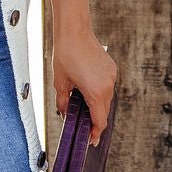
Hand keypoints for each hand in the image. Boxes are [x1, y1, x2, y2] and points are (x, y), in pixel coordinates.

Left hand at [51, 30, 117, 145]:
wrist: (74, 31)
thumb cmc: (65, 55)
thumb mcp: (60, 82)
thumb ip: (63, 102)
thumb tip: (65, 114)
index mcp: (95, 92)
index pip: (99, 120)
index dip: (95, 133)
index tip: (92, 140)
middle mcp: (107, 86)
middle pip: (104, 111)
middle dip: (95, 120)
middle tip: (85, 127)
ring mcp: (111, 76)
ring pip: (106, 99)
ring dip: (97, 105)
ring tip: (83, 107)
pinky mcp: (111, 69)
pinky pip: (107, 86)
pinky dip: (99, 92)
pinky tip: (87, 90)